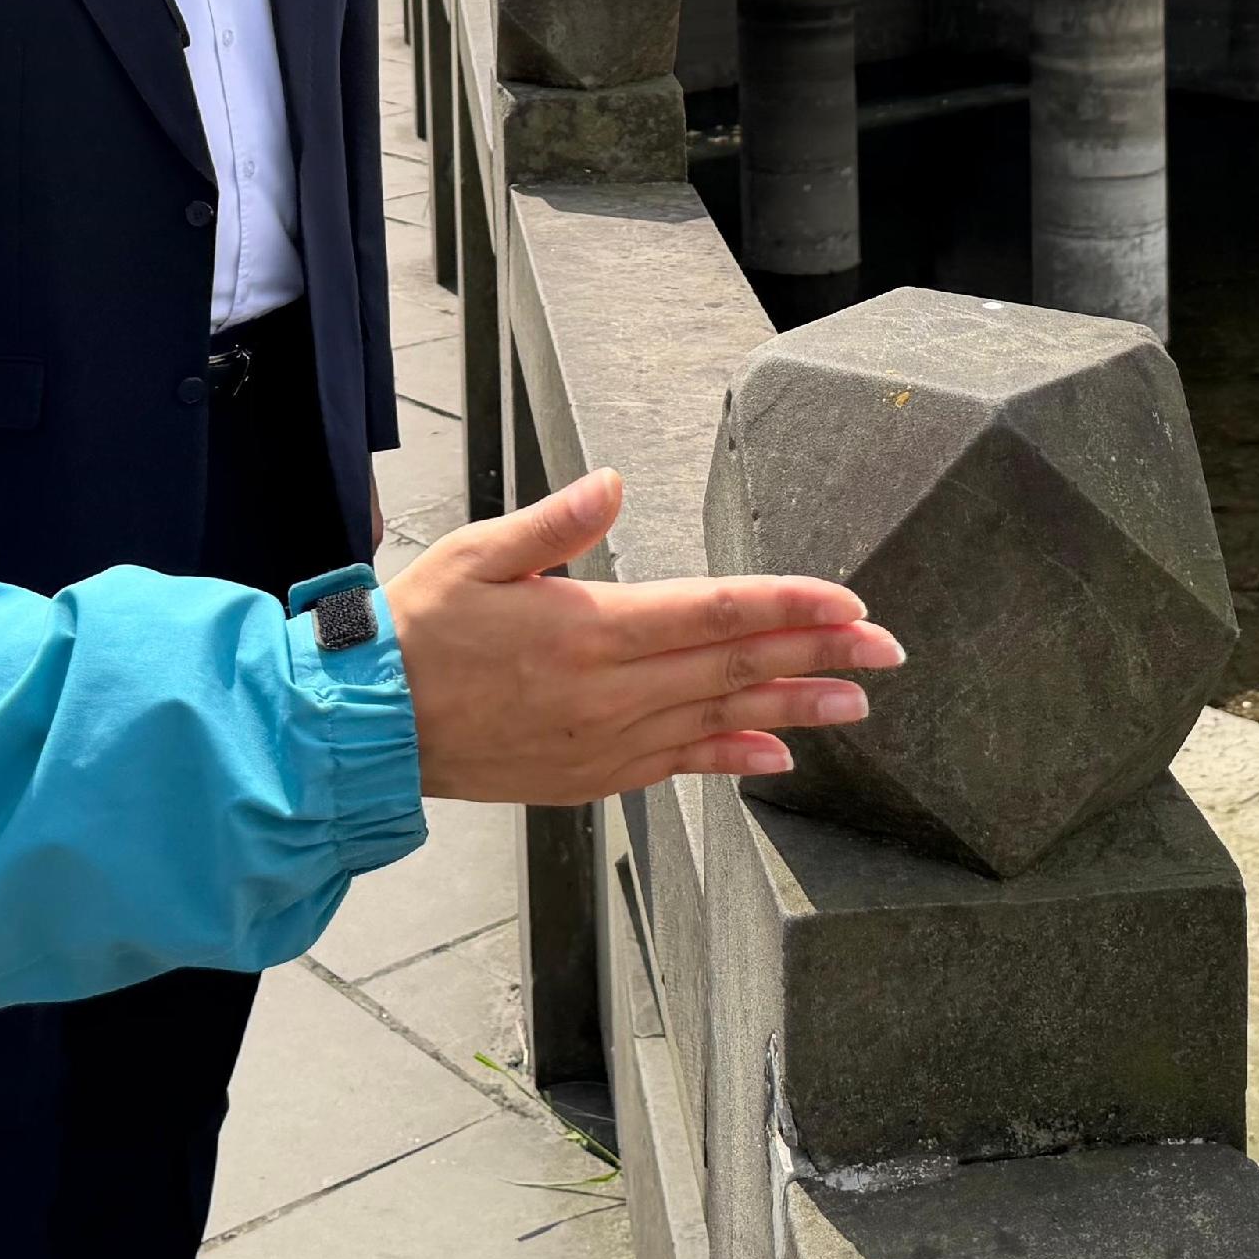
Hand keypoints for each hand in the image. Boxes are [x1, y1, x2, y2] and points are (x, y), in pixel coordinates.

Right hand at [384, 470, 901, 804]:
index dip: (789, 606)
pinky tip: (776, 757)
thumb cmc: (422, 630)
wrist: (371, 726)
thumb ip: (554, 521)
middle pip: (734, 666)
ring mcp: (605, 741)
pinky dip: (732, 759)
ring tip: (858, 702)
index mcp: (589, 628)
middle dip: (820, 655)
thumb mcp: (477, 554)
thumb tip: (612, 483)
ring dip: (794, 709)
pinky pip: (678, 766)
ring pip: (720, 719)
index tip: (849, 603)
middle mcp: (610, 692)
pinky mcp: (592, 776)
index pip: (714, 611)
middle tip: (887, 648)